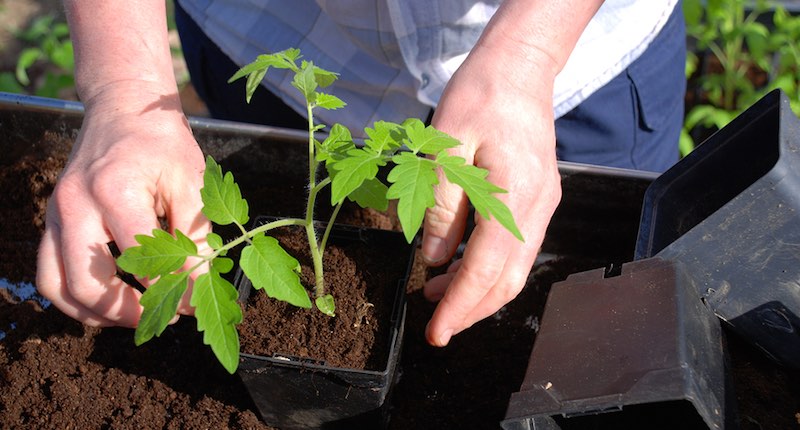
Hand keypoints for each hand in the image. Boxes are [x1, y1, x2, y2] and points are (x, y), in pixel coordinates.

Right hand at [36, 85, 208, 327]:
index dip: (169, 290)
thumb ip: (196, 235)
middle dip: (128, 312)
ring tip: (137, 315)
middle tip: (164, 317)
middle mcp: (74, 206)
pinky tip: (110, 301)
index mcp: (113, 191)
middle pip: (88, 284)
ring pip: (59, 287)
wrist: (123, 108)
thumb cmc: (162, 144)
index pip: (140, 260)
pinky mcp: (51, 221)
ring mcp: (55, 214)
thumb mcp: (191, 182)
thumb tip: (199, 285)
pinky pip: (50, 274)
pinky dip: (77, 298)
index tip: (193, 306)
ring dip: (97, 313)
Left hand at [421, 44, 561, 346]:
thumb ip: (439, 206)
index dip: (460, 304)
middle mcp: (537, 205)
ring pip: (515, 266)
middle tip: (436, 325)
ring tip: (438, 294)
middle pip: (509, 278)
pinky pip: (517, 246)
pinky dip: (489, 266)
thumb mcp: (443, 147)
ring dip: (479, 289)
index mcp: (513, 193)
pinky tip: (460, 264)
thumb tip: (435, 258)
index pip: (486, 267)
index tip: (437, 332)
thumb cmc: (479, 97)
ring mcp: (543, 203)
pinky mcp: (539, 198)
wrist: (519, 68)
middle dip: (472, 308)